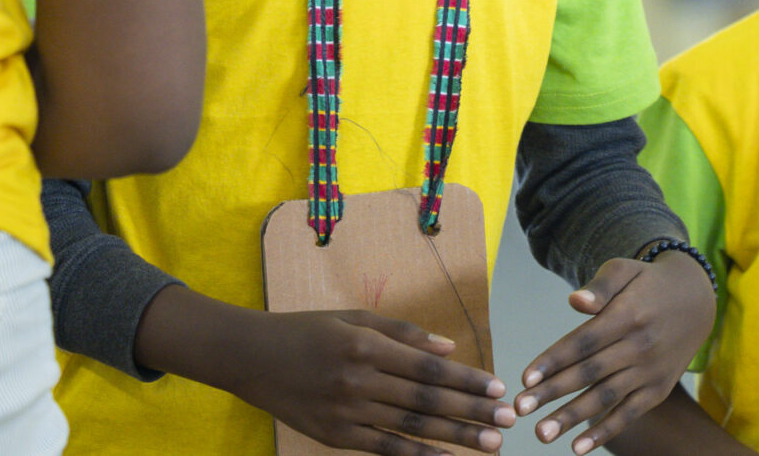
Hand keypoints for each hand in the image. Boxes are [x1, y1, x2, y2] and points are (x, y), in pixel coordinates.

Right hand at [137, 286, 515, 453]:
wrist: (251, 358)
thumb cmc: (307, 330)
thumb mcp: (354, 317)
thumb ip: (404, 333)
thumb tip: (449, 349)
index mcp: (367, 346)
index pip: (428, 369)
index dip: (466, 381)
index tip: (498, 388)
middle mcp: (360, 381)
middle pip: (426, 402)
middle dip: (471, 412)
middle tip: (507, 420)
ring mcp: (347, 413)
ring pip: (410, 428)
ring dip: (454, 437)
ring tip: (489, 443)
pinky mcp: (335, 437)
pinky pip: (383, 450)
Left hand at [515, 251, 716, 453]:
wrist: (696, 300)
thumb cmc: (648, 283)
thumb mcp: (626, 270)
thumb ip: (600, 287)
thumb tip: (574, 301)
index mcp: (628, 314)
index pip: (584, 341)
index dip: (554, 360)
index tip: (525, 378)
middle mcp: (640, 345)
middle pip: (589, 373)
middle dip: (552, 393)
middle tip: (520, 410)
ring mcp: (650, 370)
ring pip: (605, 397)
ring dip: (572, 417)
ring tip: (541, 433)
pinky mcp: (658, 390)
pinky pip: (629, 414)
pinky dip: (604, 432)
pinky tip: (577, 447)